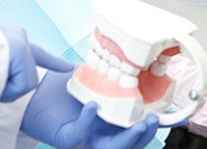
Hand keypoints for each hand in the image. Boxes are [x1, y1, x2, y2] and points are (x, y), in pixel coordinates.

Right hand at [0, 23, 73, 101]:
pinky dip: (6, 91)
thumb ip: (0, 66)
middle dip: (14, 88)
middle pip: (30, 77)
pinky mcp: (19, 50)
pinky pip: (21, 85)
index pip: (37, 53)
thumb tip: (1, 80)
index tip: (70, 67)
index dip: (54, 62)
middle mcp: (20, 38)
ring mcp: (22, 43)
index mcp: (11, 39)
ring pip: (27, 83)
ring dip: (8, 91)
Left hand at [21, 68, 159, 148]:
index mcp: (108, 120)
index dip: (151, 123)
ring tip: (137, 123)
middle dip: (144, 134)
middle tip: (154, 119)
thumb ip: (109, 76)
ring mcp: (84, 137)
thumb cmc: (61, 84)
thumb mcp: (91, 77)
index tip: (172, 116)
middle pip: (128, 142)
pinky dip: (89, 120)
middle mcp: (99, 131)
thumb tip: (130, 65)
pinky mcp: (66, 137)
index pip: (133, 126)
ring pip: (110, 147)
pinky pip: (81, 133)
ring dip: (127, 138)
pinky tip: (93, 106)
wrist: (34, 89)